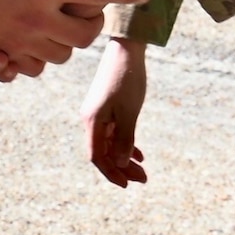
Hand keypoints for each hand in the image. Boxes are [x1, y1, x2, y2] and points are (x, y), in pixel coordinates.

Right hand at [0, 0, 148, 79]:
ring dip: (68, 41)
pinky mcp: (1, 51)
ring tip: (64, 23)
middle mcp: (37, 15)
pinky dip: (38, 56)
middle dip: (95, 23)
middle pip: (87, 32)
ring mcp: (20, 38)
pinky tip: (36, 38)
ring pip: (63, 53)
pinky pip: (31, 65)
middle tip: (94, 11)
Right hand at [81, 36, 147, 186]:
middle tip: (143, 180)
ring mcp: (98, 113)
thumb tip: (121, 164)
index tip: (127, 185)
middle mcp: (91, 119)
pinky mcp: (106, 107)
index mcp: (92, 121)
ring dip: (125, 158)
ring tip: (143, 171)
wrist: (126, 49)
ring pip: (110, 143)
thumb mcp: (129, 112)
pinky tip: (138, 153)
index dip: (111, 173)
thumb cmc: (128, 79)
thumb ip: (125, 139)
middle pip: (104, 152)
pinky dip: (125, 143)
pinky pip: (113, 132)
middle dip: (122, 168)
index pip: (97, 156)